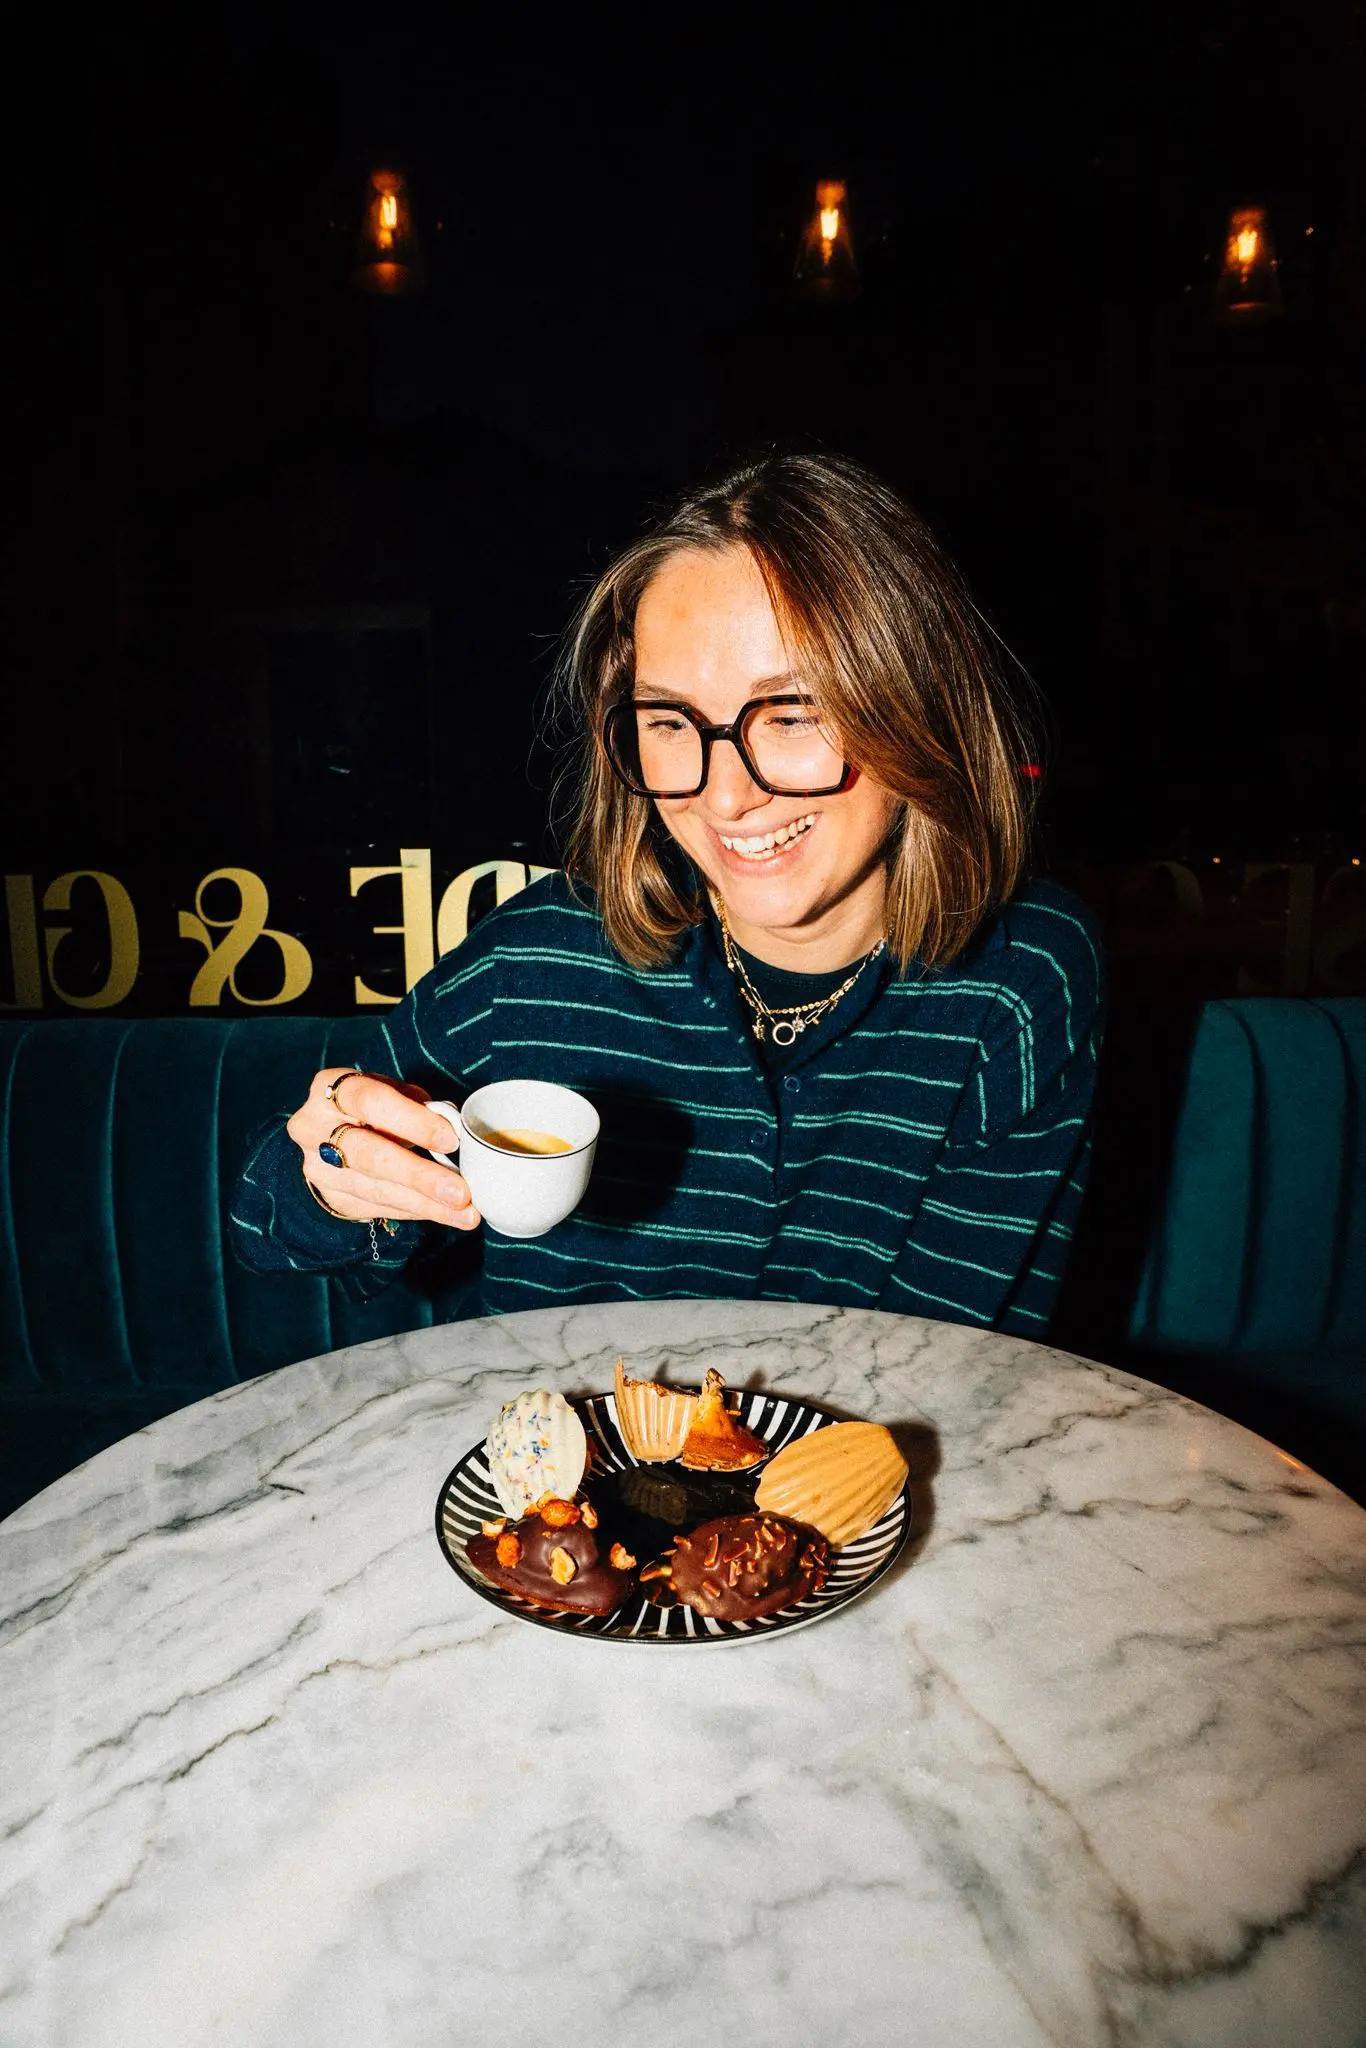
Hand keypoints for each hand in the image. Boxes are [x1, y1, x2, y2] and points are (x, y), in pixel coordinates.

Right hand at [287, 1069, 480, 1230]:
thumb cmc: (371, 1108)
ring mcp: (318, 1167)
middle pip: (369, 1155)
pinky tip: (444, 1214)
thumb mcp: (389, 1092)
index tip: (451, 1140)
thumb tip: (452, 1128)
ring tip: (465, 1213)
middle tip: (461, 1192)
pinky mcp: (330, 1197)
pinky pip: (378, 1208)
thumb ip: (417, 1106)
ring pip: (376, 1190)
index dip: (412, 1121)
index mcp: (329, 1089)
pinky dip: (415, 1211)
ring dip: (426, 1204)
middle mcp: (314, 1128)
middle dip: (420, 1176)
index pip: (371, 1102)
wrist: (328, 1136)